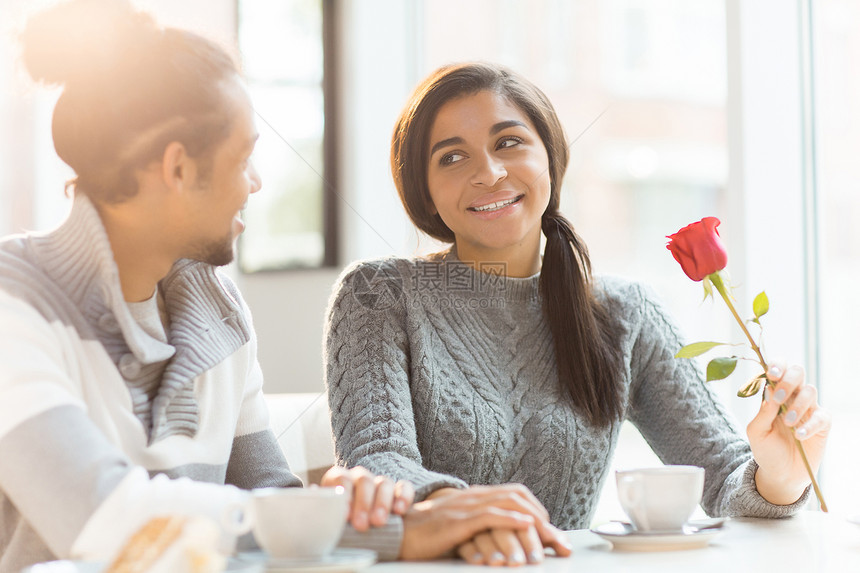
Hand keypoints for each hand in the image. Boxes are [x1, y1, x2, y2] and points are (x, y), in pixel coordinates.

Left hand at [319, 466, 413, 530]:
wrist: (355, 523)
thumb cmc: (337, 519)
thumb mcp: (327, 512)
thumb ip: (322, 503)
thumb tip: (313, 494)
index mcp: (339, 478)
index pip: (341, 478)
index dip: (344, 495)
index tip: (344, 515)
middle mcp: (359, 477)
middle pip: (364, 481)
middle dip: (363, 503)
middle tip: (361, 524)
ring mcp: (379, 482)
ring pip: (384, 483)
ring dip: (382, 503)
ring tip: (378, 522)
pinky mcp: (397, 490)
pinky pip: (404, 487)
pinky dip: (403, 497)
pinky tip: (400, 510)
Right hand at [399, 485, 571, 561]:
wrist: (398, 533)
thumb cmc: (429, 535)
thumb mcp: (462, 528)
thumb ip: (483, 528)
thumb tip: (508, 540)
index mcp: (476, 496)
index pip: (516, 494)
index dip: (538, 511)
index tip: (553, 534)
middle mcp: (474, 496)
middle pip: (518, 498)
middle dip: (543, 520)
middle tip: (559, 543)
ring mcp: (465, 506)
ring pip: (508, 506)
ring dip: (532, 525)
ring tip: (548, 542)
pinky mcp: (457, 521)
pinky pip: (489, 515)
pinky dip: (511, 519)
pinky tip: (525, 526)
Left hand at [747, 360, 830, 504]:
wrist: (780, 474)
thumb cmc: (766, 449)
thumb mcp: (757, 431)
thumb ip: (763, 411)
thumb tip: (770, 389)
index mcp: (774, 393)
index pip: (779, 369)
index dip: (777, 365)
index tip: (771, 374)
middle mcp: (792, 396)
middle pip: (798, 371)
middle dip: (788, 381)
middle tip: (780, 398)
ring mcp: (808, 409)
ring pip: (810, 391)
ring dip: (797, 406)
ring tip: (787, 424)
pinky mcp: (822, 425)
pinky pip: (822, 416)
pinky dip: (810, 425)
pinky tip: (799, 435)